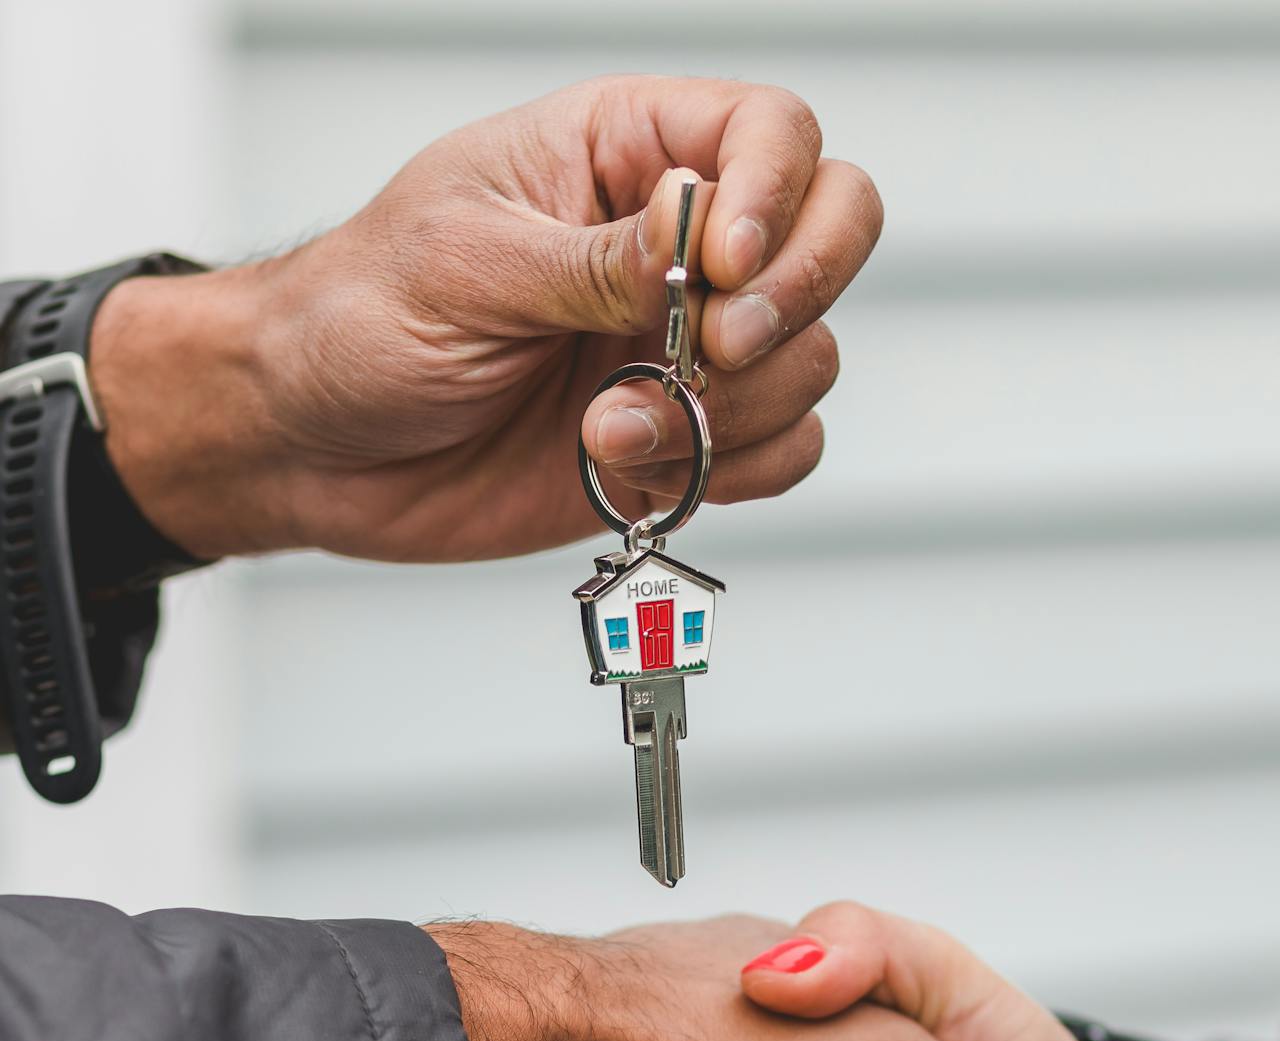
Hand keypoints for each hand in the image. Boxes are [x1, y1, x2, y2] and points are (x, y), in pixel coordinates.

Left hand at [89, 79, 880, 563]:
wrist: (317, 446)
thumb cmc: (362, 319)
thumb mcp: (466, 262)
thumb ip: (595, 259)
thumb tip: (702, 238)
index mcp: (621, 153)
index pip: (771, 134)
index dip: (778, 196)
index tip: (724, 269)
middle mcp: (675, 246)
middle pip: (833, 231)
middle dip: (794, 300)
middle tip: (713, 352)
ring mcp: (684, 347)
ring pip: (808, 360)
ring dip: (730, 411)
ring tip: (607, 431)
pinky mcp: (681, 441)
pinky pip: (781, 451)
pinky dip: (736, 472)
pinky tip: (636, 471)